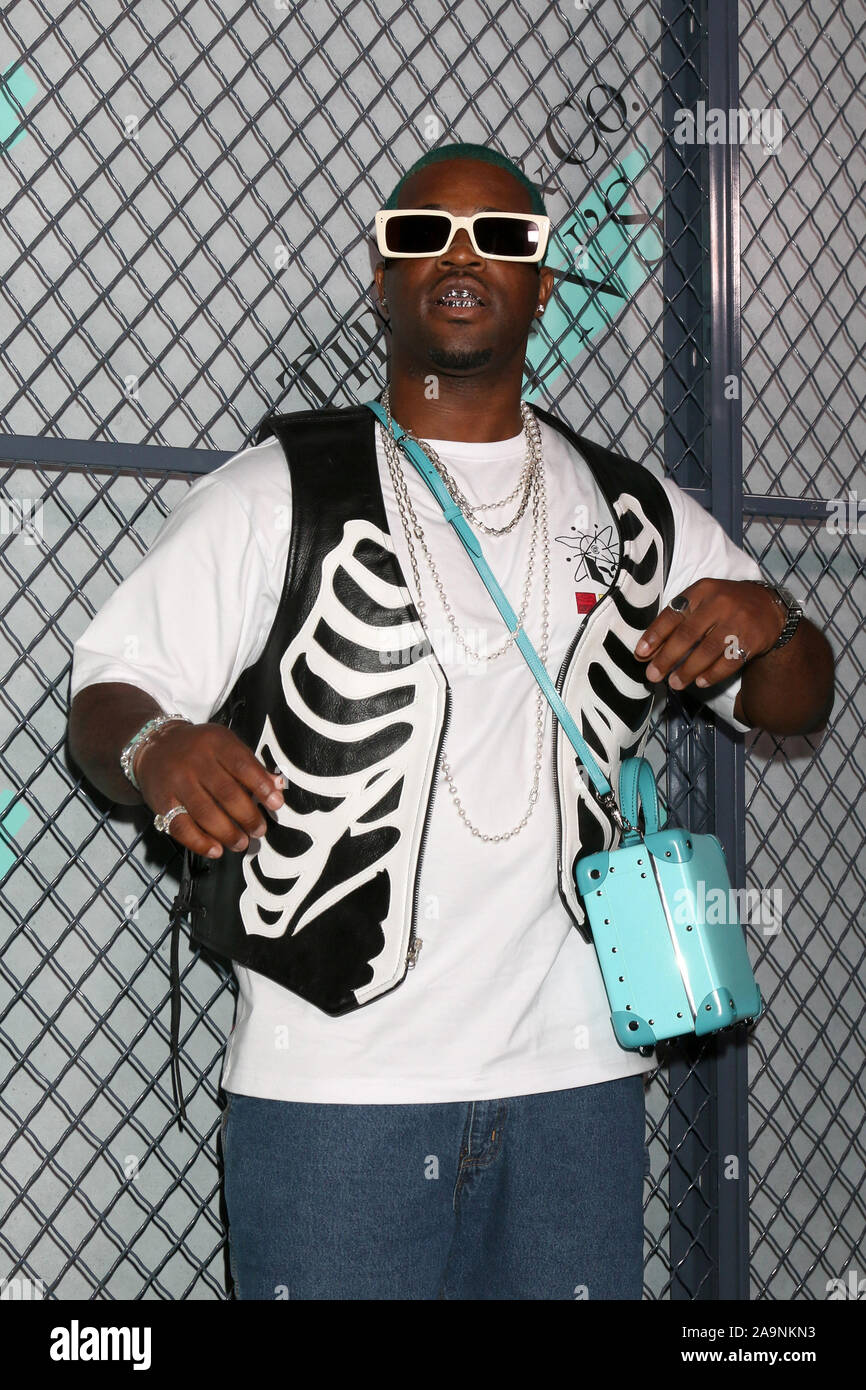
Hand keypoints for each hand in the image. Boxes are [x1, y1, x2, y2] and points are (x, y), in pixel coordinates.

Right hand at [135, 721, 284, 857]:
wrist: (155, 745)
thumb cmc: (199, 748)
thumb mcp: (226, 745)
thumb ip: (251, 766)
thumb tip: (277, 787)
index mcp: (216, 743)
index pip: (243, 765)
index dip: (261, 786)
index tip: (276, 804)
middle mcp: (196, 761)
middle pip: (226, 792)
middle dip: (247, 816)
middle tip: (259, 830)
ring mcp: (177, 782)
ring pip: (205, 812)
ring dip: (227, 833)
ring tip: (241, 843)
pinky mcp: (162, 801)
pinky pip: (181, 826)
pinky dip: (200, 842)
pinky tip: (216, 850)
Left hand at [633, 579, 784, 690]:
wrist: (769, 606)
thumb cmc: (724, 606)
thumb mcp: (701, 602)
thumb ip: (676, 622)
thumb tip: (646, 651)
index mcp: (702, 591)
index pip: (673, 614)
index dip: (655, 635)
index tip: (640, 653)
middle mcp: (719, 603)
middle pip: (688, 635)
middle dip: (667, 658)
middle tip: (653, 675)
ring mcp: (738, 621)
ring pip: (708, 650)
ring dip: (688, 670)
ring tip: (674, 683)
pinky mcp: (752, 639)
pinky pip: (729, 661)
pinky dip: (713, 674)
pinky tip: (700, 682)